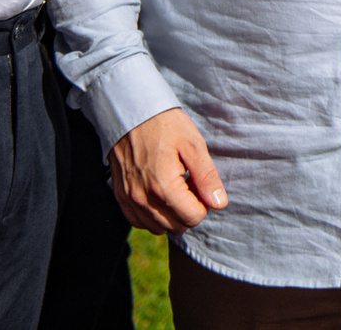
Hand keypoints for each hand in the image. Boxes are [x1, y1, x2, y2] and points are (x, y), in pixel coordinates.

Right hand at [109, 108, 226, 233]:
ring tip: (173, 186)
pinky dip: (153, 215)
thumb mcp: (194, 145)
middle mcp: (142, 199)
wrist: (131, 113)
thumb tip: (219, 204)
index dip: (203, 203)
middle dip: (188, 209)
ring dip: (171, 214)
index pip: (193, 218)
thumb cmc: (165, 126)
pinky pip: (139, 222)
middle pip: (176, 226)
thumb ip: (207, 177)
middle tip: (187, 183)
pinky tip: (158, 193)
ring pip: (158, 227)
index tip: (198, 182)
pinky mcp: (120, 197)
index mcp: (163, 187)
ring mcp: (129, 200)